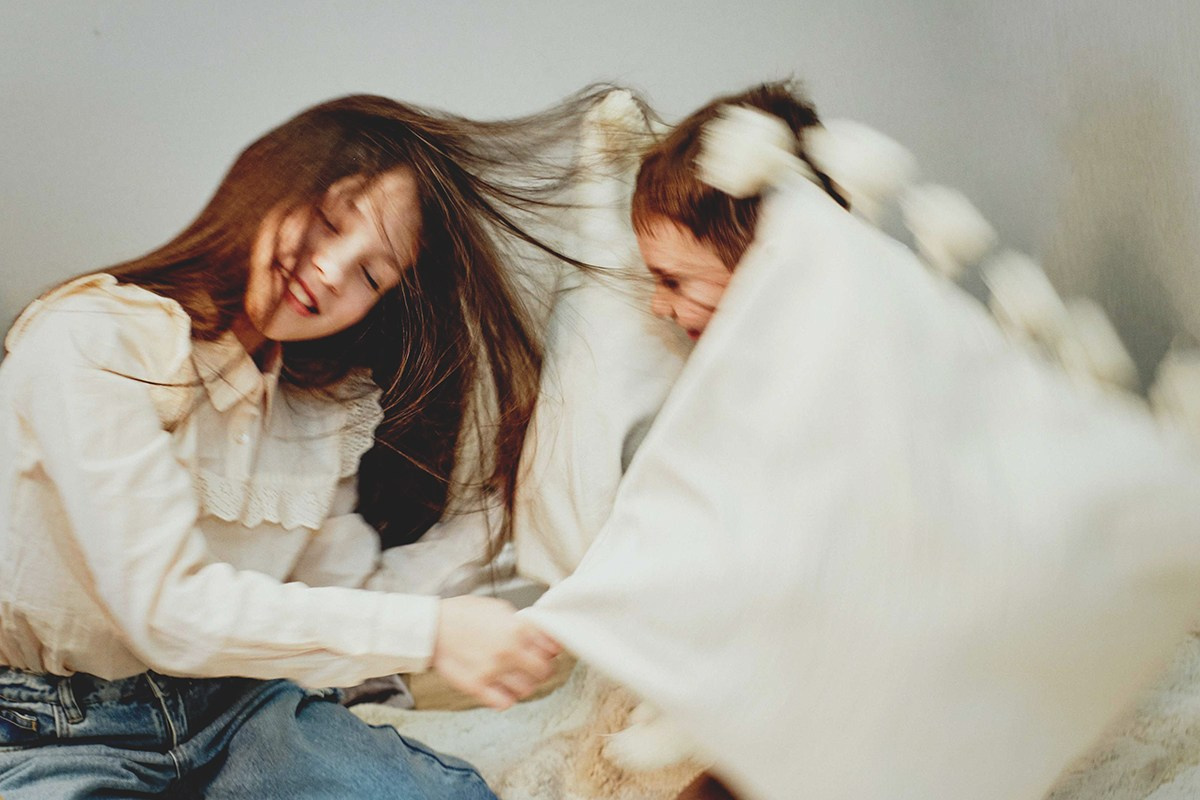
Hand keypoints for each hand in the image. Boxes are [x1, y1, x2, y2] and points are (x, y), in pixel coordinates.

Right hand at [432, 595, 562, 709]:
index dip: (550, 651)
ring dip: (524, 684)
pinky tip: (500, 688)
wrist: (432, 627)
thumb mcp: (499, 609)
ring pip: (527, 690)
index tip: (546, 652)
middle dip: (541, 669)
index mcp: (517, 629)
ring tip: (513, 676)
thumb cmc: (463, 614)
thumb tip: (543, 637)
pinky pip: (505, 703)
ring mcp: (493, 671)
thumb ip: (523, 625)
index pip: (552, 649)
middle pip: (544, 672)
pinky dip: (506, 698)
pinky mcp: (477, 686)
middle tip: (533, 666)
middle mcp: (508, 651)